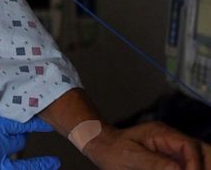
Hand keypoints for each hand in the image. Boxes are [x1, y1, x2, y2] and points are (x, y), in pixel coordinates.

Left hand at [84, 122, 210, 169]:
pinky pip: (187, 163)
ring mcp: (172, 148)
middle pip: (202, 150)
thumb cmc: (112, 149)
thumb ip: (156, 163)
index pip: (191, 147)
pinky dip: (190, 166)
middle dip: (206, 164)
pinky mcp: (170, 158)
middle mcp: (171, 139)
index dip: (196, 164)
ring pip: (198, 156)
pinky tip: (188, 169)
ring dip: (200, 165)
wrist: (101, 145)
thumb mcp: (132, 156)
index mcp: (162, 133)